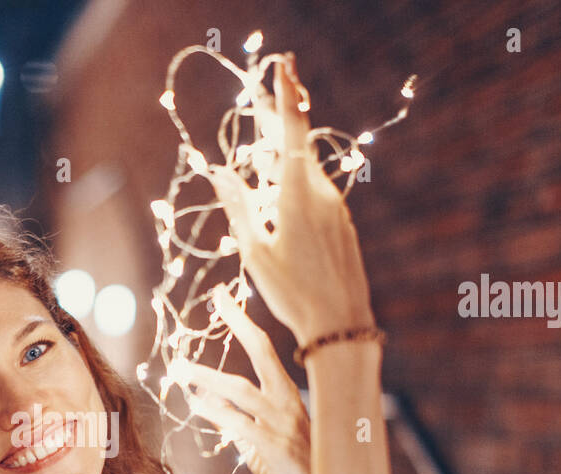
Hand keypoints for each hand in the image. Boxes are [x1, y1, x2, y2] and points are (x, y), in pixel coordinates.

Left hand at [168, 286, 310, 473]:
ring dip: (207, 376)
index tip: (224, 298)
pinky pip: (240, 425)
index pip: (266, 351)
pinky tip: (195, 404)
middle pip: (264, 353)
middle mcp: (288, 403)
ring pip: (242, 390)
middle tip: (218, 298)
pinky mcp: (275, 448)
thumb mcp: (264, 441)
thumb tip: (208, 402)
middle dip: (241, 323)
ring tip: (179, 366)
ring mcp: (283, 423)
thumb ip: (238, 419)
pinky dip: (216, 412)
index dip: (244, 323)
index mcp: (288, 397)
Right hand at [205, 52, 376, 346]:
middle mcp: (321, 192)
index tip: (282, 63)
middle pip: (298, 143)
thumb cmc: (292, 292)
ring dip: (286, 154)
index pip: (292, 129)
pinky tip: (283, 190)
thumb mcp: (255, 251)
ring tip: (266, 143)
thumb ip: (238, 206)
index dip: (285, 93)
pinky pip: (315, 190)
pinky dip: (296, 180)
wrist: (340, 323)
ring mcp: (335, 206)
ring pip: (306, 168)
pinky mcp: (341, 222)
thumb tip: (219, 171)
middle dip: (280, 118)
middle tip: (264, 95)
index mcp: (297, 193)